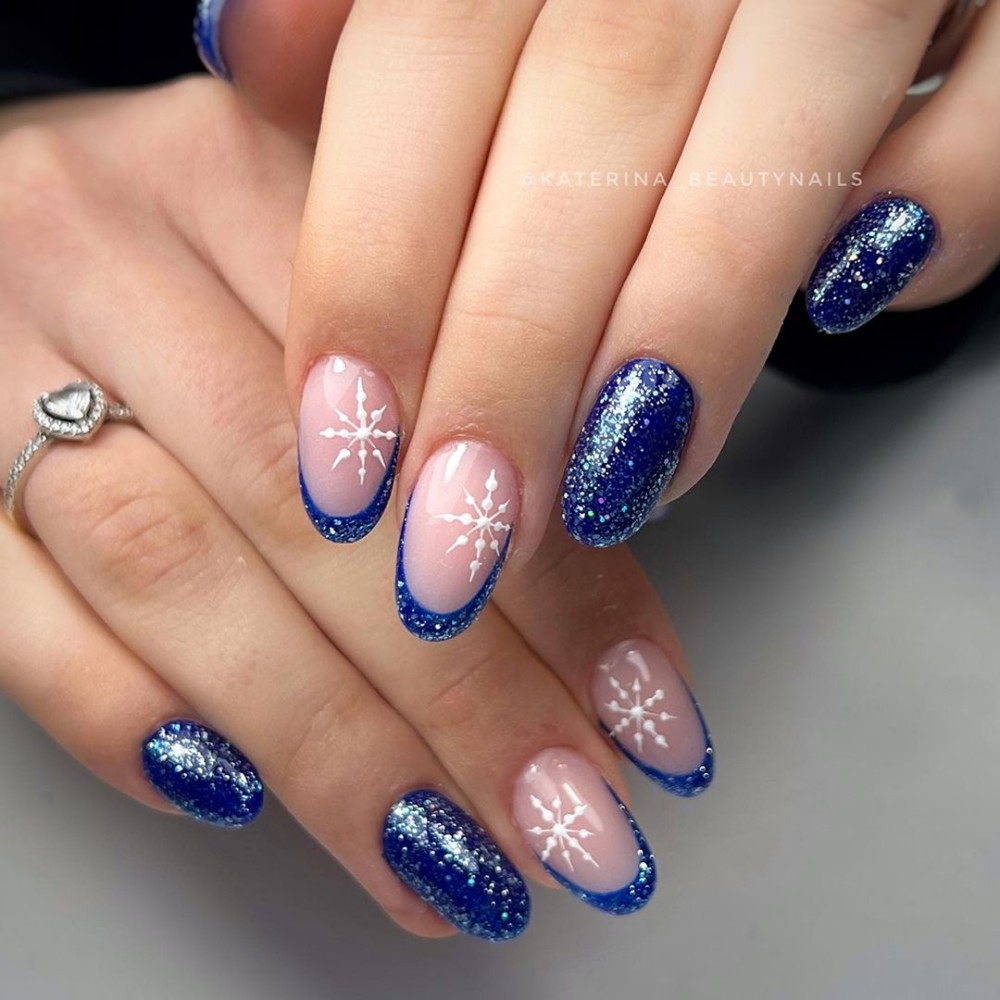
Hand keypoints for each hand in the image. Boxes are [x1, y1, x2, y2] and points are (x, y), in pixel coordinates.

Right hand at [0, 79, 712, 939]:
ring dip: (335, 748)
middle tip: (573, 821)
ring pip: (182, 578)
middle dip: (466, 700)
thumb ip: (440, 392)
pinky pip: (16, 622)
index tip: (646, 714)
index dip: (560, 585)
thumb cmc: (186, 252)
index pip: (439, 409)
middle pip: (317, 511)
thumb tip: (589, 589)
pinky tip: (242, 795)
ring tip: (454, 861)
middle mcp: (112, 254)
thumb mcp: (324, 269)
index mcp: (244, 176)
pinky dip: (129, 719)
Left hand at [205, 0, 999, 637]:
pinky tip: (854, 298)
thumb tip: (241, 56)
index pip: (422, 68)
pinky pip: (991, 115)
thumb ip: (362, 11)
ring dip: (687, 331)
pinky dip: (946, 210)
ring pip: (776, 133)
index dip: (374, 272)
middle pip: (587, 132)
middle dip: (514, 359)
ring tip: (614, 489)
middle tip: (461, 538)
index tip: (343, 452)